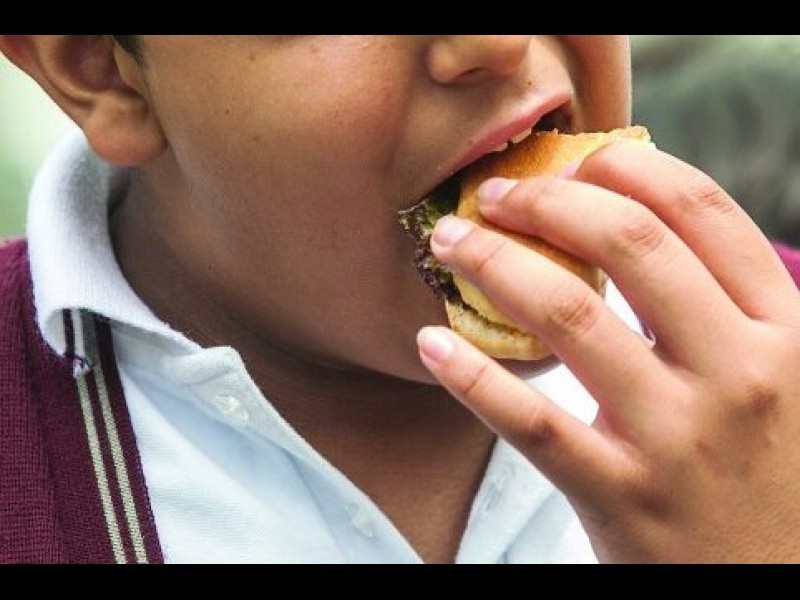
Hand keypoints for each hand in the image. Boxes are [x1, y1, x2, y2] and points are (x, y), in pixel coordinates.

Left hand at [417, 141, 799, 562]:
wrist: (777, 587)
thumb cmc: (766, 472)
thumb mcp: (777, 377)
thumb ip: (718, 309)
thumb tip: (628, 228)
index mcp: (783, 330)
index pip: (701, 211)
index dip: (627, 168)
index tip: (574, 160)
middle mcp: (741, 372)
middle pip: (630, 243)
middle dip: (547, 201)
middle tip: (494, 194)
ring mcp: (680, 438)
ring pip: (570, 315)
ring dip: (493, 263)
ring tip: (451, 243)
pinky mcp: (623, 497)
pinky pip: (532, 422)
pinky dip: (471, 376)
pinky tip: (432, 344)